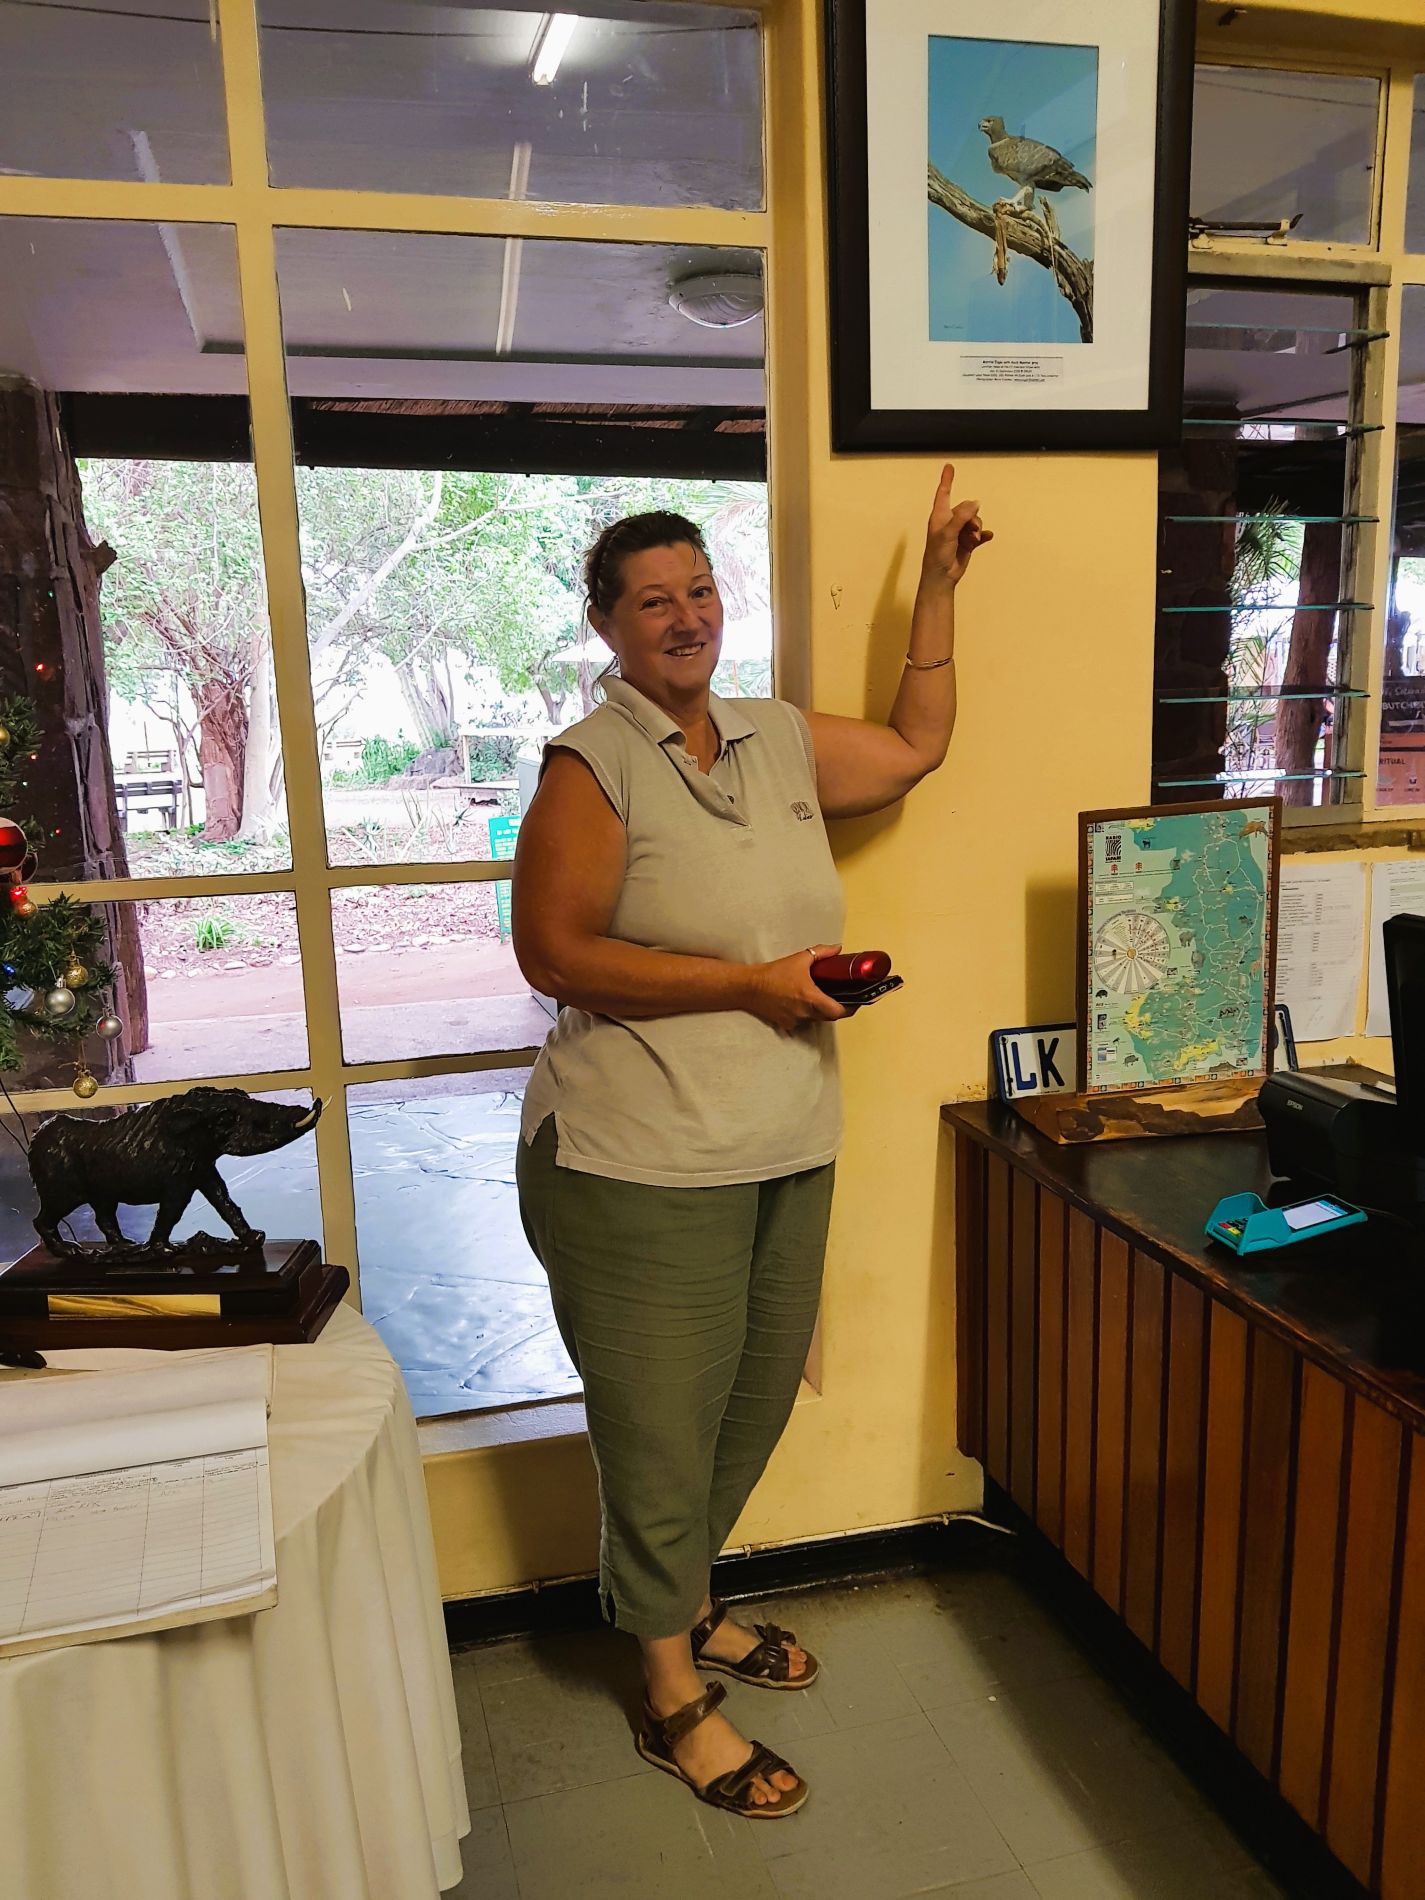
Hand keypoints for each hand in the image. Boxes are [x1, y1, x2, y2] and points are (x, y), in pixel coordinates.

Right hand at [744, 945, 848, 1030]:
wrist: (749, 987)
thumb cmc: (774, 973)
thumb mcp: (799, 959)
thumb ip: (821, 953)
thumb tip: (838, 948)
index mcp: (811, 998)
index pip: (838, 1011)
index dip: (851, 1008)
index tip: (857, 1001)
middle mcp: (805, 1013)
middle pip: (829, 1016)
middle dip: (837, 1008)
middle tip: (843, 997)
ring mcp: (795, 1021)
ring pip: (816, 1019)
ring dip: (821, 1010)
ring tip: (821, 996)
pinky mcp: (786, 1024)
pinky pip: (802, 1021)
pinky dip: (806, 1013)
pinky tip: (802, 1002)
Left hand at [923, 462, 992, 587]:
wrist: (942, 577)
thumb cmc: (937, 555)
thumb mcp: (948, 533)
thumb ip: (961, 516)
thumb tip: (975, 503)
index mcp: (940, 516)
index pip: (944, 493)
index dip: (947, 480)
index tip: (949, 466)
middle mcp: (950, 522)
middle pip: (967, 509)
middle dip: (972, 518)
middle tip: (970, 531)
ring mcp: (959, 532)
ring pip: (975, 521)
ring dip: (977, 529)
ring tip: (972, 540)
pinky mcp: (967, 543)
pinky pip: (980, 534)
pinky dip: (983, 535)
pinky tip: (988, 537)